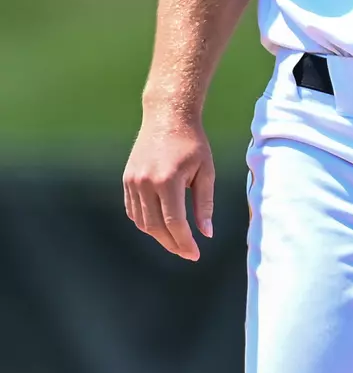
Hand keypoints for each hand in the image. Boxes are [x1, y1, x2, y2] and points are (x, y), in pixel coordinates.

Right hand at [123, 113, 214, 260]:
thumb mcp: (206, 171)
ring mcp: (132, 182)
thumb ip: (205, 204)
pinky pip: (133, 211)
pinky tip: (160, 227)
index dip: (185, 242)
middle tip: (187, 253)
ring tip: (176, 242)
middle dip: (172, 243)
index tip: (195, 254)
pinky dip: (146, 223)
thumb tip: (206, 233)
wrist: (168, 118)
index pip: (174, 222)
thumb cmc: (193, 144)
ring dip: (159, 236)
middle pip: (156, 226)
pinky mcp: (126, 180)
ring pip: (142, 222)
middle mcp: (146, 183)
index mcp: (168, 180)